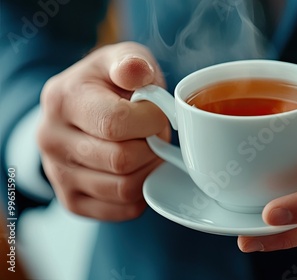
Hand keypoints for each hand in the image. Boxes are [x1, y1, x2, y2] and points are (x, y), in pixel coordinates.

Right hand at [37, 42, 168, 220]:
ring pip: (124, 189)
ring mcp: (58, 174)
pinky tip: (140, 170)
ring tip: (149, 150)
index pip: (116, 123)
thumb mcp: (120, 60)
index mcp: (63, 100)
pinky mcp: (72, 200)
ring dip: (150, 170)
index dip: (151, 121)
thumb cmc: (109, 84)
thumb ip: (132, 62)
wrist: (81, 112)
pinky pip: (123, 209)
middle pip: (121, 160)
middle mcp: (52, 140)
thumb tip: (137, 72)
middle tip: (156, 134)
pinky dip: (143, 193)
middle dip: (153, 147)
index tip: (159, 113)